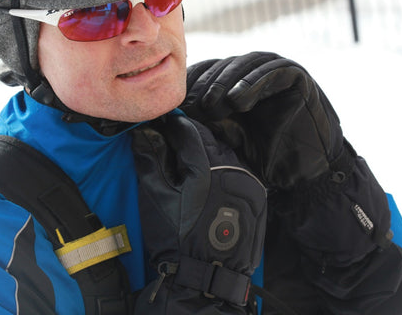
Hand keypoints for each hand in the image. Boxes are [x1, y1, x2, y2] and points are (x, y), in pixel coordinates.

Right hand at [131, 113, 266, 313]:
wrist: (207, 276)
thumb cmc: (177, 238)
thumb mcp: (157, 198)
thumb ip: (151, 160)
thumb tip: (143, 133)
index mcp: (207, 166)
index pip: (189, 131)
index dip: (173, 126)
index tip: (162, 125)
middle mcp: (234, 169)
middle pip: (210, 139)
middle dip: (191, 137)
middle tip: (173, 141)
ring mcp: (249, 183)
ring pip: (226, 154)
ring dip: (208, 152)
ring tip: (190, 162)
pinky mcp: (257, 196)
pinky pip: (238, 171)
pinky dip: (223, 169)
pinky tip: (210, 180)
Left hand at [183, 51, 348, 189]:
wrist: (304, 170)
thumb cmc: (264, 155)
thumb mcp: (228, 139)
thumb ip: (207, 124)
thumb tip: (173, 116)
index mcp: (235, 83)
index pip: (208, 71)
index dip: (191, 83)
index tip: (177, 103)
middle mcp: (254, 73)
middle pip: (223, 65)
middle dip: (205, 84)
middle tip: (193, 105)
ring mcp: (276, 71)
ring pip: (245, 64)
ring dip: (225, 81)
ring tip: (212, 104)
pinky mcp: (296, 76)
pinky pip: (273, 71)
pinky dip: (253, 82)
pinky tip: (238, 101)